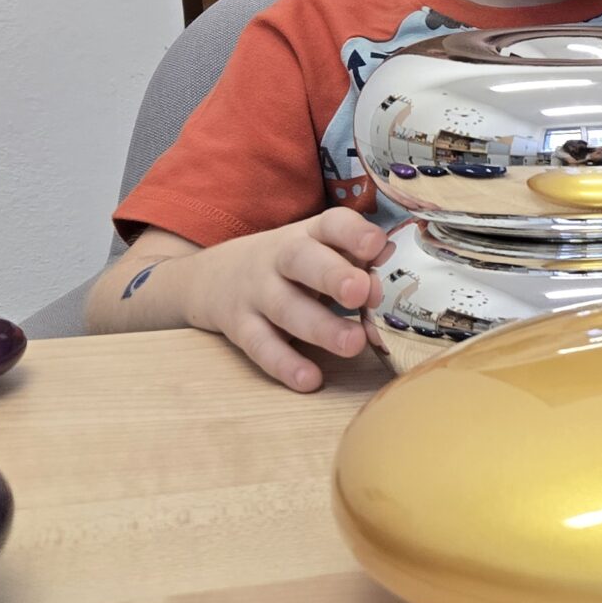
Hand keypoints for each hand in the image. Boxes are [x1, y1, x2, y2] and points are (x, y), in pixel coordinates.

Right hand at [172, 208, 389, 391]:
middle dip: (332, 275)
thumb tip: (389, 274)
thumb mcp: (319, 254)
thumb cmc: (291, 268)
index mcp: (309, 235)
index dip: (353, 232)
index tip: (375, 245)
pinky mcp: (240, 326)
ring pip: (285, 307)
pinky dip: (284, 364)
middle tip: (361, 292)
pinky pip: (260, 345)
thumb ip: (356, 263)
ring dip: (320, 326)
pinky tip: (309, 379)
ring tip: (353, 343)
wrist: (212, 279)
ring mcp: (256, 292)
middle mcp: (279, 258)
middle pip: (301, 260)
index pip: (331, 223)